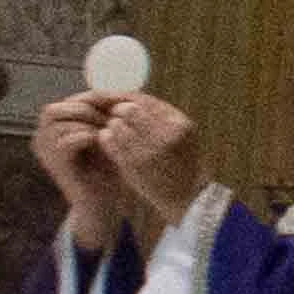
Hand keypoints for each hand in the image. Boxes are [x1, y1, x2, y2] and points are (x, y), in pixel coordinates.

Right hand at [28, 89, 128, 240]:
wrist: (107, 199)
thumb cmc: (107, 165)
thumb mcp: (104, 132)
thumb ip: (99, 112)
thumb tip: (109, 86)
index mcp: (52, 128)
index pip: (65, 102)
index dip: (90, 99)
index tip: (116, 105)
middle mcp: (41, 138)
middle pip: (53, 109)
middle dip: (84, 109)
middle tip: (109, 119)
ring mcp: (45, 151)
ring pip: (59, 121)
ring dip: (88, 122)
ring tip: (108, 132)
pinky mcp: (55, 164)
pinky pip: (67, 139)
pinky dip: (88, 136)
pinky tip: (103, 142)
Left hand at [93, 89, 204, 213]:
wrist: (187, 196)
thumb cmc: (181, 162)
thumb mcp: (180, 134)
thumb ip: (158, 116)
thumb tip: (124, 99)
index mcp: (179, 124)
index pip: (143, 100)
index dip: (124, 97)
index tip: (112, 100)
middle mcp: (166, 135)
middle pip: (128, 109)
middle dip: (117, 113)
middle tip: (114, 119)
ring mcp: (149, 150)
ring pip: (115, 124)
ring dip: (111, 127)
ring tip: (116, 134)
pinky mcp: (133, 164)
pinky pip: (108, 140)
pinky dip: (106, 139)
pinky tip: (111, 143)